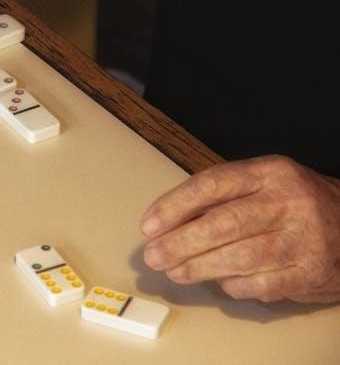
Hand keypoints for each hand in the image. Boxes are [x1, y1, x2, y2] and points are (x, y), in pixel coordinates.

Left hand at [140, 155, 339, 302]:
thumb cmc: (296, 203)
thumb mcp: (263, 183)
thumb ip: (220, 196)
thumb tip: (167, 221)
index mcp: (270, 173)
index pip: (213, 185)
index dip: (174, 206)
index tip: (149, 224)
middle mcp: (288, 203)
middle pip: (223, 224)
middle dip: (180, 243)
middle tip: (153, 255)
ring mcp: (302, 240)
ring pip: (239, 257)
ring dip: (198, 267)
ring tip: (174, 271)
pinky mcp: (310, 274)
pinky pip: (260, 284)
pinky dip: (232, 285)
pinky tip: (216, 282)